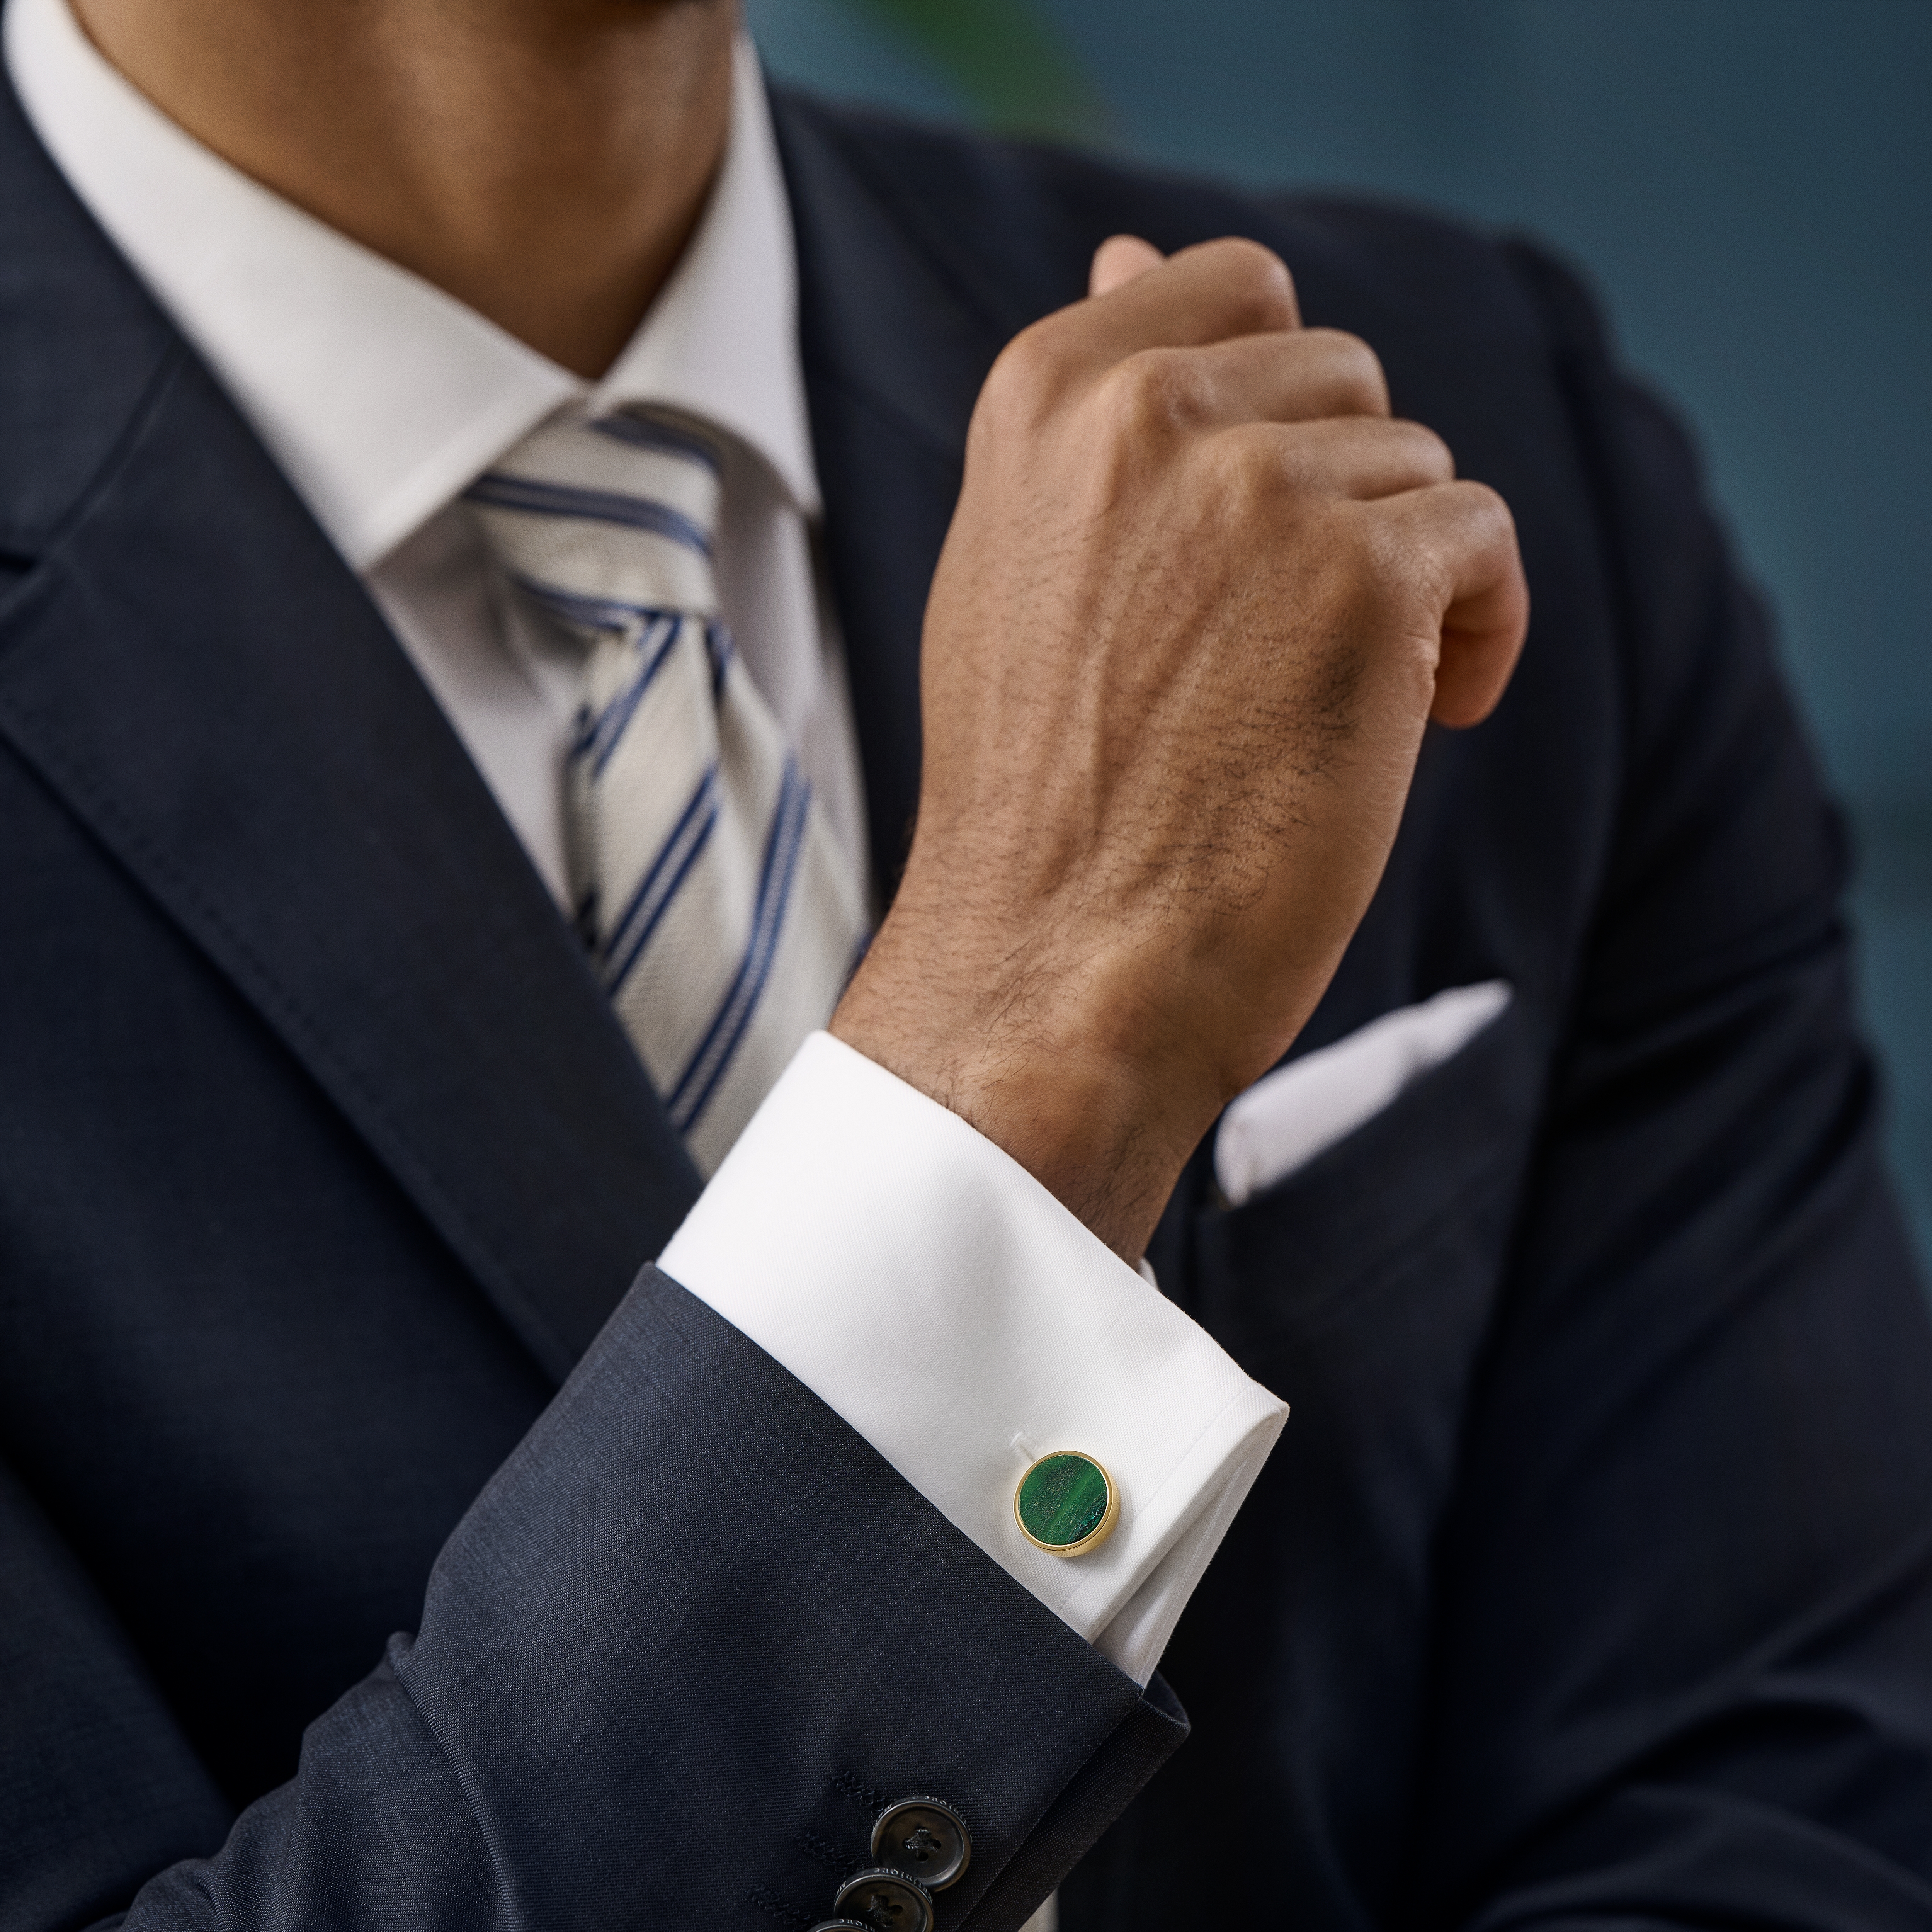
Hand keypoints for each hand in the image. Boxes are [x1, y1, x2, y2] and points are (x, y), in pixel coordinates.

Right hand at [832, 234, 1527, 1259]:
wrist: (1054, 967)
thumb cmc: (1042, 796)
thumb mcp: (1018, 564)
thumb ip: (1089, 414)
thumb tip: (1129, 251)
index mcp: (1047, 395)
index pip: (1238, 289)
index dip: (1280, 407)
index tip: (1262, 525)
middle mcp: (1147, 412)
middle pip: (1347, 380)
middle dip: (1343, 503)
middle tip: (1285, 645)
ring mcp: (1256, 488)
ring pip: (1418, 469)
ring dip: (1405, 581)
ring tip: (1325, 705)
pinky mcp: (1365, 579)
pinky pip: (1485, 542)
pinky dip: (1476, 636)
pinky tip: (1420, 724)